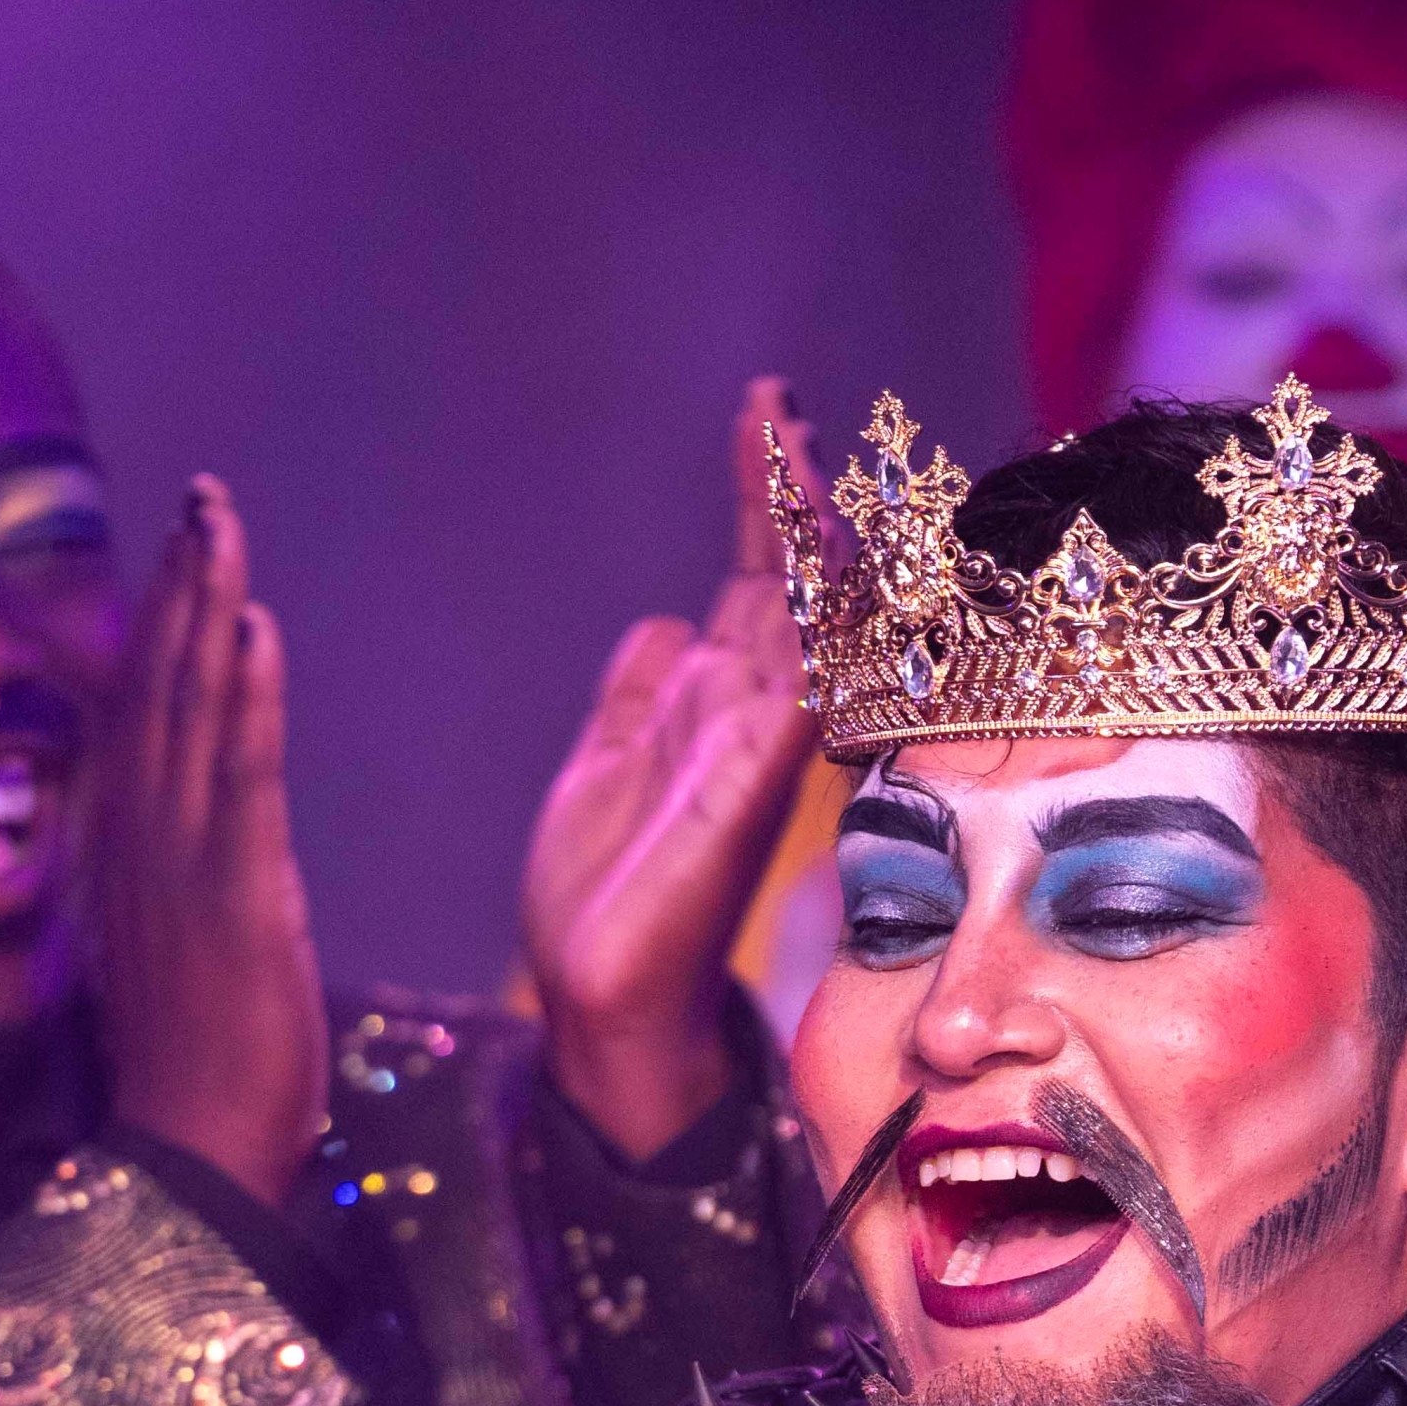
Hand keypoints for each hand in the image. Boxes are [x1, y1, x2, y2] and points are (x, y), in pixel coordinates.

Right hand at [97, 478, 328, 1207]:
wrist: (195, 1156)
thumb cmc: (203, 1067)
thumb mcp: (187, 947)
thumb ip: (186, 878)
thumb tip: (201, 832)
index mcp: (134, 852)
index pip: (144, 711)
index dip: (163, 622)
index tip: (183, 544)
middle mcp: (143, 842)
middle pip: (157, 687)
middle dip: (181, 586)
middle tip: (203, 497)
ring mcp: (181, 864)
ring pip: (188, 711)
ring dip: (206, 611)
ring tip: (220, 525)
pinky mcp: (233, 896)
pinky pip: (236, 779)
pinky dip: (243, 699)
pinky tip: (253, 630)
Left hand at [523, 376, 827, 1160]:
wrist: (601, 998)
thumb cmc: (611, 899)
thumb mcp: (608, 764)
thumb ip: (641, 693)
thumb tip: (665, 620)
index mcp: (717, 706)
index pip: (759, 578)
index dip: (763, 499)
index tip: (765, 416)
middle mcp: (753, 717)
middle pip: (792, 581)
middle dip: (789, 493)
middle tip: (781, 407)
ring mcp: (758, 750)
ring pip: (801, 618)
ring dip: (799, 535)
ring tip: (791, 448)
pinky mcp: (749, 788)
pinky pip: (794, 686)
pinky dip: (805, 623)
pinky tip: (806, 556)